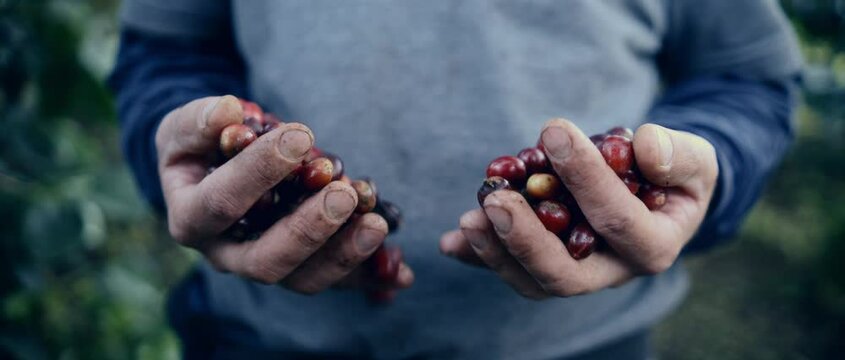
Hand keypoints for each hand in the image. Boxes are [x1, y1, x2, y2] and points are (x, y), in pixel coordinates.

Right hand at [156, 95, 412, 293]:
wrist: (217, 170)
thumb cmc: (202, 145)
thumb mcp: (188, 127)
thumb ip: (201, 120)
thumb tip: (231, 112)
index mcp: (192, 220)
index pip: (221, 205)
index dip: (258, 173)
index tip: (299, 137)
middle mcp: (228, 255)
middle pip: (266, 262)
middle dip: (308, 230)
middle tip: (343, 195)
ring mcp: (267, 267)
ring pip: (305, 279)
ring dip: (344, 256)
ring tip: (378, 224)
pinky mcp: (304, 269)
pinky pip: (338, 283)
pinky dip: (371, 278)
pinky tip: (403, 274)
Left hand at [440, 119, 717, 298]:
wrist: (656, 190)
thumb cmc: (674, 172)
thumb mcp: (693, 158)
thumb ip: (677, 155)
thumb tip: (644, 147)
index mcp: (653, 247)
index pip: (617, 219)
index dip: (586, 176)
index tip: (554, 130)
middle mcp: (612, 271)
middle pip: (566, 275)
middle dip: (528, 239)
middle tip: (497, 199)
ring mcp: (577, 274)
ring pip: (532, 281)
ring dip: (497, 251)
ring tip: (471, 216)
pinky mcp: (545, 266)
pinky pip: (510, 270)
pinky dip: (479, 257)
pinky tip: (450, 240)